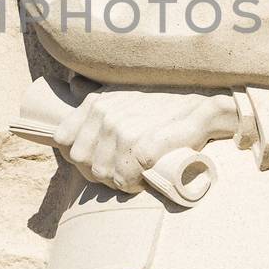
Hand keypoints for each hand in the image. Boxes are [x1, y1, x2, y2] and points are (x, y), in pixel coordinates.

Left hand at [53, 89, 238, 193]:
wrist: (203, 108)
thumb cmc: (163, 104)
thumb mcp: (125, 91)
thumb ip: (98, 93)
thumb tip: (73, 83)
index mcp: (97, 103)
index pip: (64, 141)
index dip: (79, 156)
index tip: (100, 159)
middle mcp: (106, 114)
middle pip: (82, 162)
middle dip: (98, 172)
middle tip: (121, 172)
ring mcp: (124, 130)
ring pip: (102, 173)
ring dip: (117, 181)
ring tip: (135, 175)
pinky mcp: (144, 147)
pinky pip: (123, 178)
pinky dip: (131, 184)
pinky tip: (143, 180)